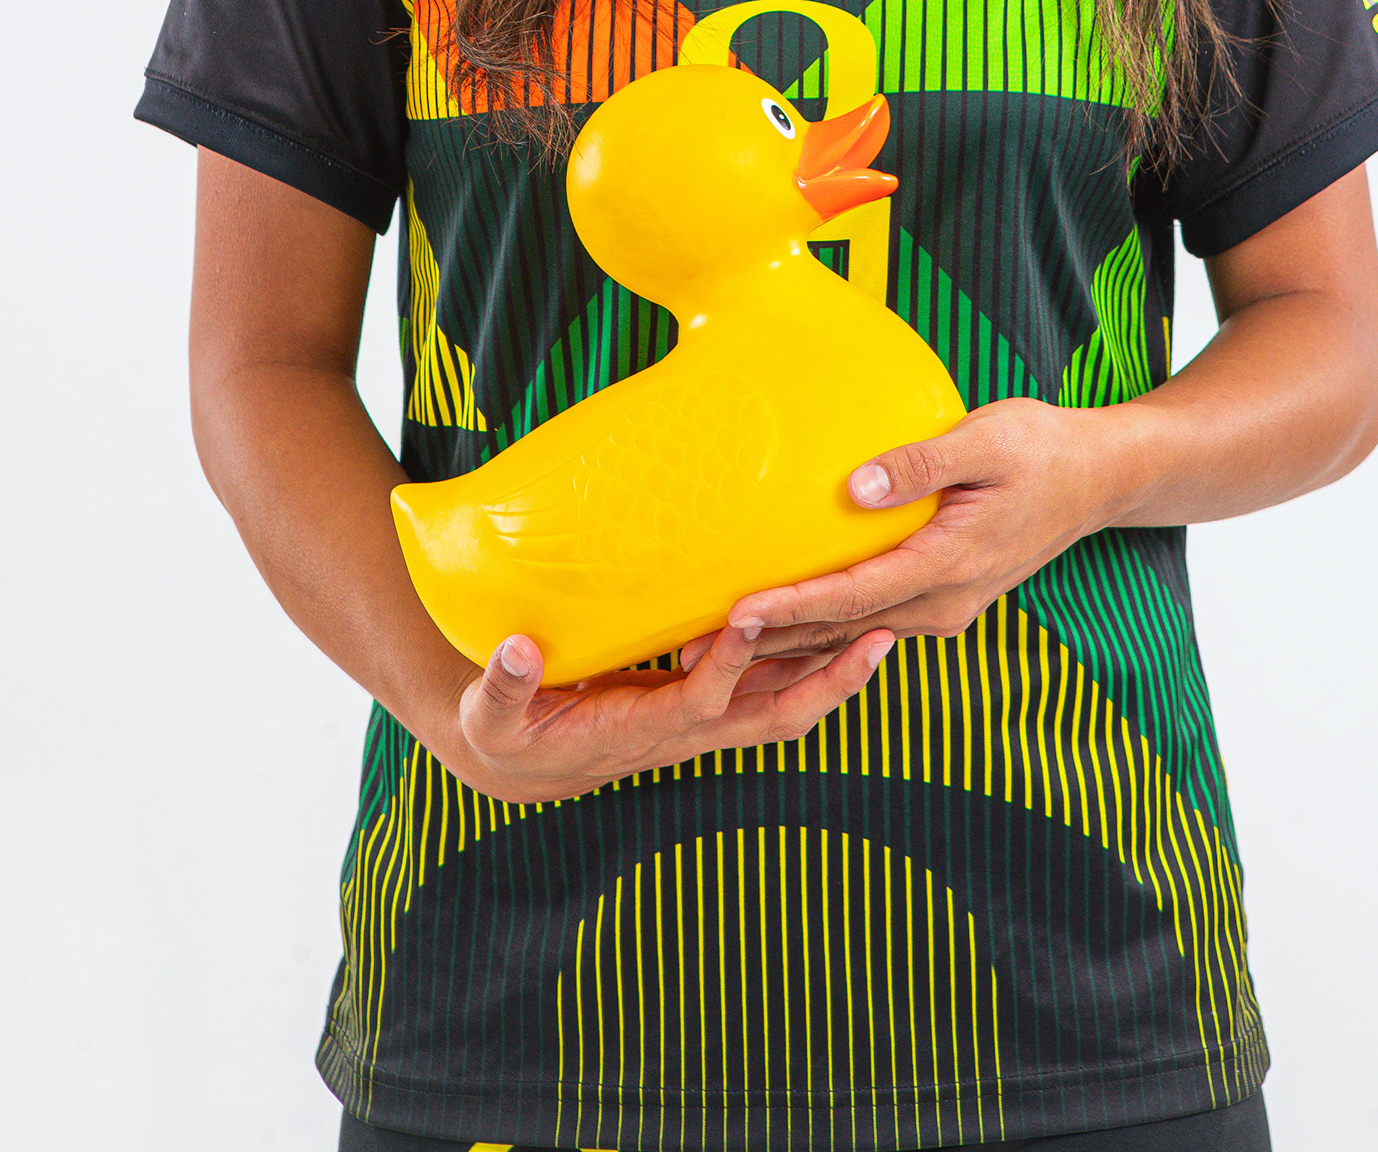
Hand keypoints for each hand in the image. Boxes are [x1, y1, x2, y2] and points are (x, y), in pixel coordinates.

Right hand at [427, 619, 895, 803]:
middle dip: (830, 683)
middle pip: (776, 716)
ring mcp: (703, 720)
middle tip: (880, 636)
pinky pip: (771, 687)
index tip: (751, 615)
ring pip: (786, 704)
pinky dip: (809, 661)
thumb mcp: (490, 716)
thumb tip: (518, 650)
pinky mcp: (706, 702)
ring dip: (836, 672)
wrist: (527, 764)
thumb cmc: (507, 730)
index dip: (729, 665)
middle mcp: (686, 732)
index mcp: (641, 732)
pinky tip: (837, 623)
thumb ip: (501, 685)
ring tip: (887, 625)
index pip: (701, 702)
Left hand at [680, 399, 1119, 669]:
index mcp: (949, 563)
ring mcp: (944, 608)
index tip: (735, 613)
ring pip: (853, 638)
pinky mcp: (943, 600)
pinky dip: (824, 635)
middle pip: (841, 631)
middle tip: (695, 649)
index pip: (853, 595)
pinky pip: (872, 627)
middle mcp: (943, 601)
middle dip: (769, 643)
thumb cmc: (1041, 449)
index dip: (792, 607)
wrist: (1099, 478)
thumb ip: (918, 463)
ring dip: (789, 647)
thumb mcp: (984, 440)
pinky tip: (785, 635)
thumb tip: (854, 489)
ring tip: (720, 654)